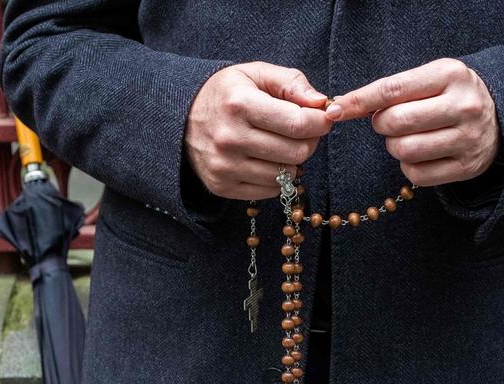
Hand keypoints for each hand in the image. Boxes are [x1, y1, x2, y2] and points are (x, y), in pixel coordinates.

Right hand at [185, 62, 332, 199]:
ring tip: (281, 145)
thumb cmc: (227, 94)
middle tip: (302, 132)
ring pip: (286, 175)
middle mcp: (230, 138)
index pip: (298, 124)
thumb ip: (291, 82)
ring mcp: (224, 166)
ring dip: (293, 161)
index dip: (320, 123)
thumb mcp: (255, 74)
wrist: (180, 118)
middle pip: (297, 152)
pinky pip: (270, 190)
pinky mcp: (222, 186)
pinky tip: (267, 160)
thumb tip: (321, 103)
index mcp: (239, 104)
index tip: (323, 119)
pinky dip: (277, 178)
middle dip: (309, 141)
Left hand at [325, 58, 499, 186]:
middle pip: (395, 122)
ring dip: (394, 147)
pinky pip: (416, 175)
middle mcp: (463, 106)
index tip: (335, 110)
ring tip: (407, 138)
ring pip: (404, 151)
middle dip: (381, 124)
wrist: (501, 118)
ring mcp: (467, 139)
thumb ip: (393, 90)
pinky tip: (420, 155)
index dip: (358, 101)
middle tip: (389, 122)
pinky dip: (409, 167)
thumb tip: (342, 106)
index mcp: (450, 75)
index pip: (391, 90)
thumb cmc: (451, 95)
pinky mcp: (467, 167)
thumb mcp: (431, 78)